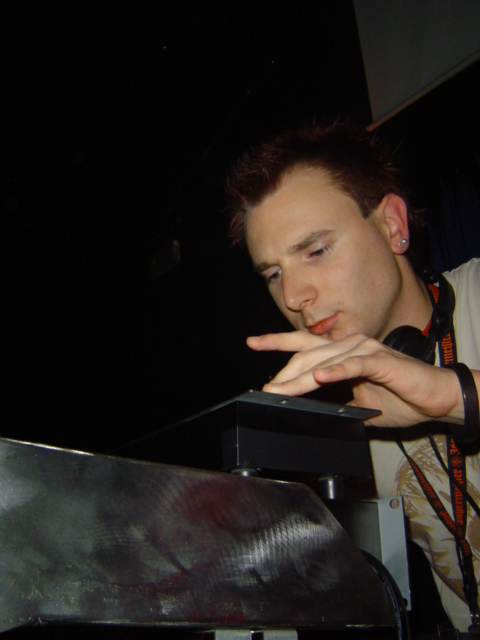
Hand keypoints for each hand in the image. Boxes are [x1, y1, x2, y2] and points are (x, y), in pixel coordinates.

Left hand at [247, 331, 463, 427]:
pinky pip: (353, 364)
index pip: (305, 344)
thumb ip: (339, 405)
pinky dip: (336, 370)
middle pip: (308, 352)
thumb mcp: (361, 407)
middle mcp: (352, 345)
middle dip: (285, 372)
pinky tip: (320, 378)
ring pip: (324, 360)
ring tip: (282, 390)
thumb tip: (318, 415)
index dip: (278, 342)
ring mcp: (366, 350)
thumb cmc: (403, 399)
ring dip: (301, 377)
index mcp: (345, 353)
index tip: (253, 343)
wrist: (437, 400)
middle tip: (268, 388)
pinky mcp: (381, 360)